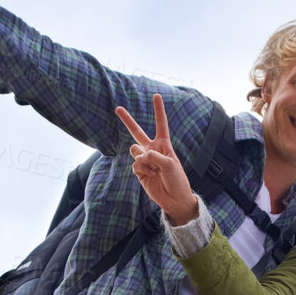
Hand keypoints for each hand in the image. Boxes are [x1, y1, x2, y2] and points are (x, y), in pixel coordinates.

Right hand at [114, 95, 198, 224]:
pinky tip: (151, 175)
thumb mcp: (170, 164)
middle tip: (118, 108)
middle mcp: (152, 150)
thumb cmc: (177, 180)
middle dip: (127, 120)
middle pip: (137, 132)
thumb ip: (154, 156)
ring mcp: (144, 161)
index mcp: (164, 145)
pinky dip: (143, 169)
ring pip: (135, 150)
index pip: (161, 124)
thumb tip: (139, 155)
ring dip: (144, 159)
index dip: (158, 110)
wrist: (174, 199)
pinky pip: (136, 164)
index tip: (156, 96)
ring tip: (154, 168)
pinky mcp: (139, 171)